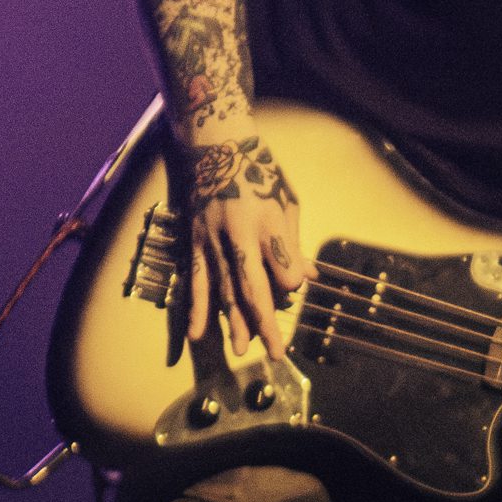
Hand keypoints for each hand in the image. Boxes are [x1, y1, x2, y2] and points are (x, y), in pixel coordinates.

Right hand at [176, 134, 309, 361]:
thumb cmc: (260, 175)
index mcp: (264, 219)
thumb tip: (306, 278)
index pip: (280, 258)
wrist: (216, 151)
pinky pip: (197, 283)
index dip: (289, 277)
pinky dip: (196, 309)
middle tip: (276, 351)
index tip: (297, 290)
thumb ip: (292, 241)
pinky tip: (197, 334)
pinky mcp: (195, 245)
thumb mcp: (286, 201)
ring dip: (233, 322)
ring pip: (223, 290)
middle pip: (251, 285)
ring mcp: (211, 242)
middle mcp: (235, 234)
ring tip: (243, 350)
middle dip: (264, 320)